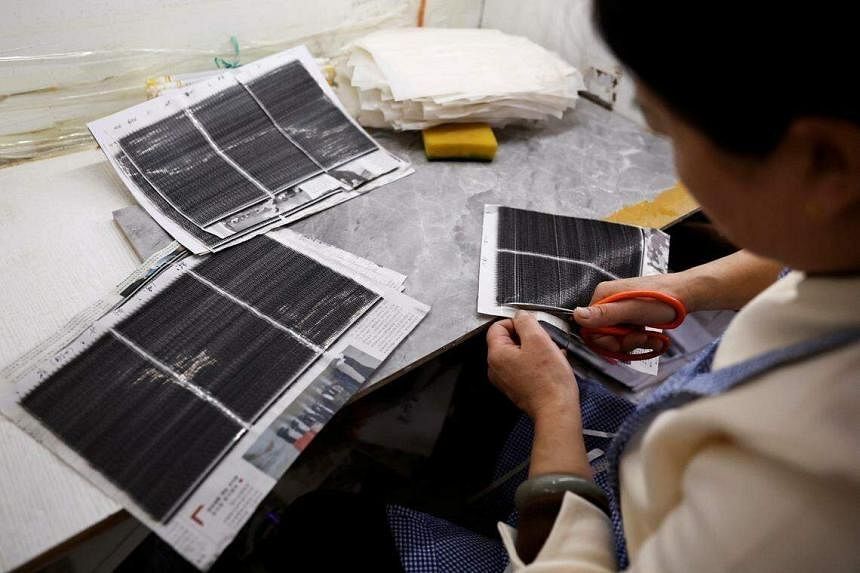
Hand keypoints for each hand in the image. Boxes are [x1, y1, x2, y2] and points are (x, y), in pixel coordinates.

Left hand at [486, 311, 578, 418]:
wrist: (556, 410)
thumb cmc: (549, 380)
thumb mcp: (539, 340)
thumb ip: (525, 322)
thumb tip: (520, 315)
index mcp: (496, 355)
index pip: (498, 326)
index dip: (516, 323)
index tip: (532, 327)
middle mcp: (496, 368)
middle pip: (508, 340)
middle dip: (528, 337)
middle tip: (544, 343)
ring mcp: (506, 380)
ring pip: (518, 354)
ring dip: (535, 350)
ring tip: (551, 356)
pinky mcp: (517, 388)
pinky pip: (524, 367)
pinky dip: (537, 363)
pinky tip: (551, 366)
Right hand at [572, 274, 688, 353]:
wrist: (687, 295)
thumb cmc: (663, 299)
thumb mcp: (633, 309)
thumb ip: (605, 314)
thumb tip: (577, 316)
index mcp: (603, 297)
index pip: (590, 328)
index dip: (605, 341)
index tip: (622, 343)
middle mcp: (608, 303)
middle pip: (604, 336)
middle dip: (623, 343)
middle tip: (641, 339)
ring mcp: (620, 310)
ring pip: (618, 338)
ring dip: (635, 343)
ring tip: (651, 338)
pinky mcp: (631, 317)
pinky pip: (628, 336)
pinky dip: (642, 341)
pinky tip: (654, 338)